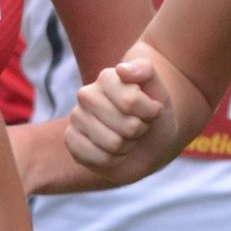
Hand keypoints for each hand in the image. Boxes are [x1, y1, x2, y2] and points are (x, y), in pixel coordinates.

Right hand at [66, 52, 172, 181]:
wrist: (146, 142)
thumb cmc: (152, 116)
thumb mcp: (159, 92)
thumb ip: (145, 71)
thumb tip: (121, 70)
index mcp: (107, 78)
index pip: (132, 101)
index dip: (149, 113)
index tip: (152, 111)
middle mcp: (87, 95)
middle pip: (126, 125)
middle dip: (138, 131)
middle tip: (137, 126)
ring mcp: (76, 118)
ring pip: (113, 144)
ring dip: (127, 146)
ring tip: (125, 138)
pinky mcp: (71, 141)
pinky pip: (100, 158)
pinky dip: (114, 160)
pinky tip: (112, 151)